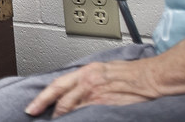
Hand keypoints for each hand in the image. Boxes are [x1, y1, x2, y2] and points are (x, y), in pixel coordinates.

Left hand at [26, 59, 161, 117]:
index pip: (56, 85)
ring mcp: (98, 97)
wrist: (152, 78)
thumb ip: (86, 79)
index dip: (42, 98)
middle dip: (50, 112)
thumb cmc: (132, 73)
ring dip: (65, 118)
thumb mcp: (102, 69)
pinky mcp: (107, 108)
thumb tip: (72, 90)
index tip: (32, 108)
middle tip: (41, 118)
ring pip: (74, 111)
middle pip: (62, 101)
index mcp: (86, 71)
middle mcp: (88, 83)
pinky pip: (89, 117)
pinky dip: (82, 120)